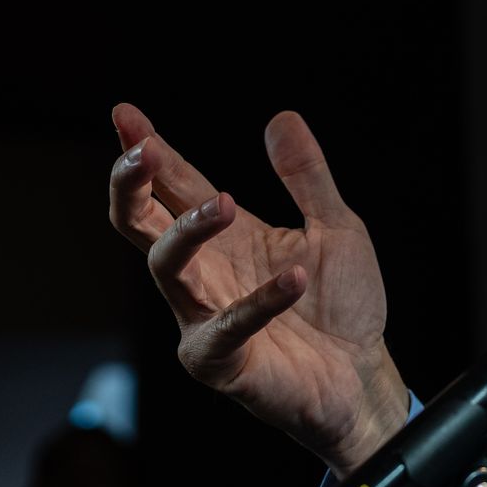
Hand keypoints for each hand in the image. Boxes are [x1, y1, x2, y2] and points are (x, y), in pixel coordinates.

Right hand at [107, 103, 408, 479]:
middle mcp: (206, 272)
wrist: (362, 374)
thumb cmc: (342, 304)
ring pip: (167, 269)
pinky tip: (294, 277)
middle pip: (142, 225)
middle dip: (132, 186)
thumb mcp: (336, 226)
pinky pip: (227, 327)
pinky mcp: (222, 361)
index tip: (125, 113)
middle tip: (142, 152)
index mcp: (227, 236)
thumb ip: (307, 176)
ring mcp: (204, 317)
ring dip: (188, 231)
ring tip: (224, 202)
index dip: (150, 149)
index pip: (176, 185)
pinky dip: (261, 301)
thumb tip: (282, 118)